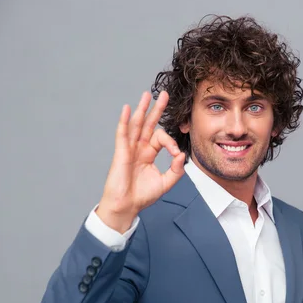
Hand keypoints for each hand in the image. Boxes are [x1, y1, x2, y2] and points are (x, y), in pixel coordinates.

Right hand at [96, 91, 184, 232]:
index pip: (160, 138)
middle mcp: (138, 148)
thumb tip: (181, 155)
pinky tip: (126, 109)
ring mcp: (129, 149)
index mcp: (148, 154)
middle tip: (164, 95)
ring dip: (142, 109)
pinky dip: (124, 121)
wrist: (126, 207)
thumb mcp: (166, 183)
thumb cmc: (142, 196)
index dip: (171, 142)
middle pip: (148, 124)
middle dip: (156, 109)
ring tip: (147, 95)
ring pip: (136, 125)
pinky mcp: (121, 153)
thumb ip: (176, 170)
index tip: (176, 153)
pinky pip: (122, 134)